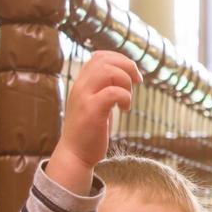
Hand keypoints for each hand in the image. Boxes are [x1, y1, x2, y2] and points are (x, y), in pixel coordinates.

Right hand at [48, 51, 139, 193]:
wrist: (75, 154)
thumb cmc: (90, 130)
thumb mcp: (96, 103)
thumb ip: (104, 87)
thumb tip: (125, 74)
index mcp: (82, 82)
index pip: (99, 56)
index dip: (120, 59)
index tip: (132, 75)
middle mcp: (80, 86)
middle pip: (104, 59)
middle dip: (127, 66)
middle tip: (136, 83)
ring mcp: (84, 97)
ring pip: (107, 71)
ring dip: (125, 81)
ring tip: (127, 98)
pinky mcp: (91, 111)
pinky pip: (112, 92)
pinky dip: (125, 97)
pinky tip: (125, 109)